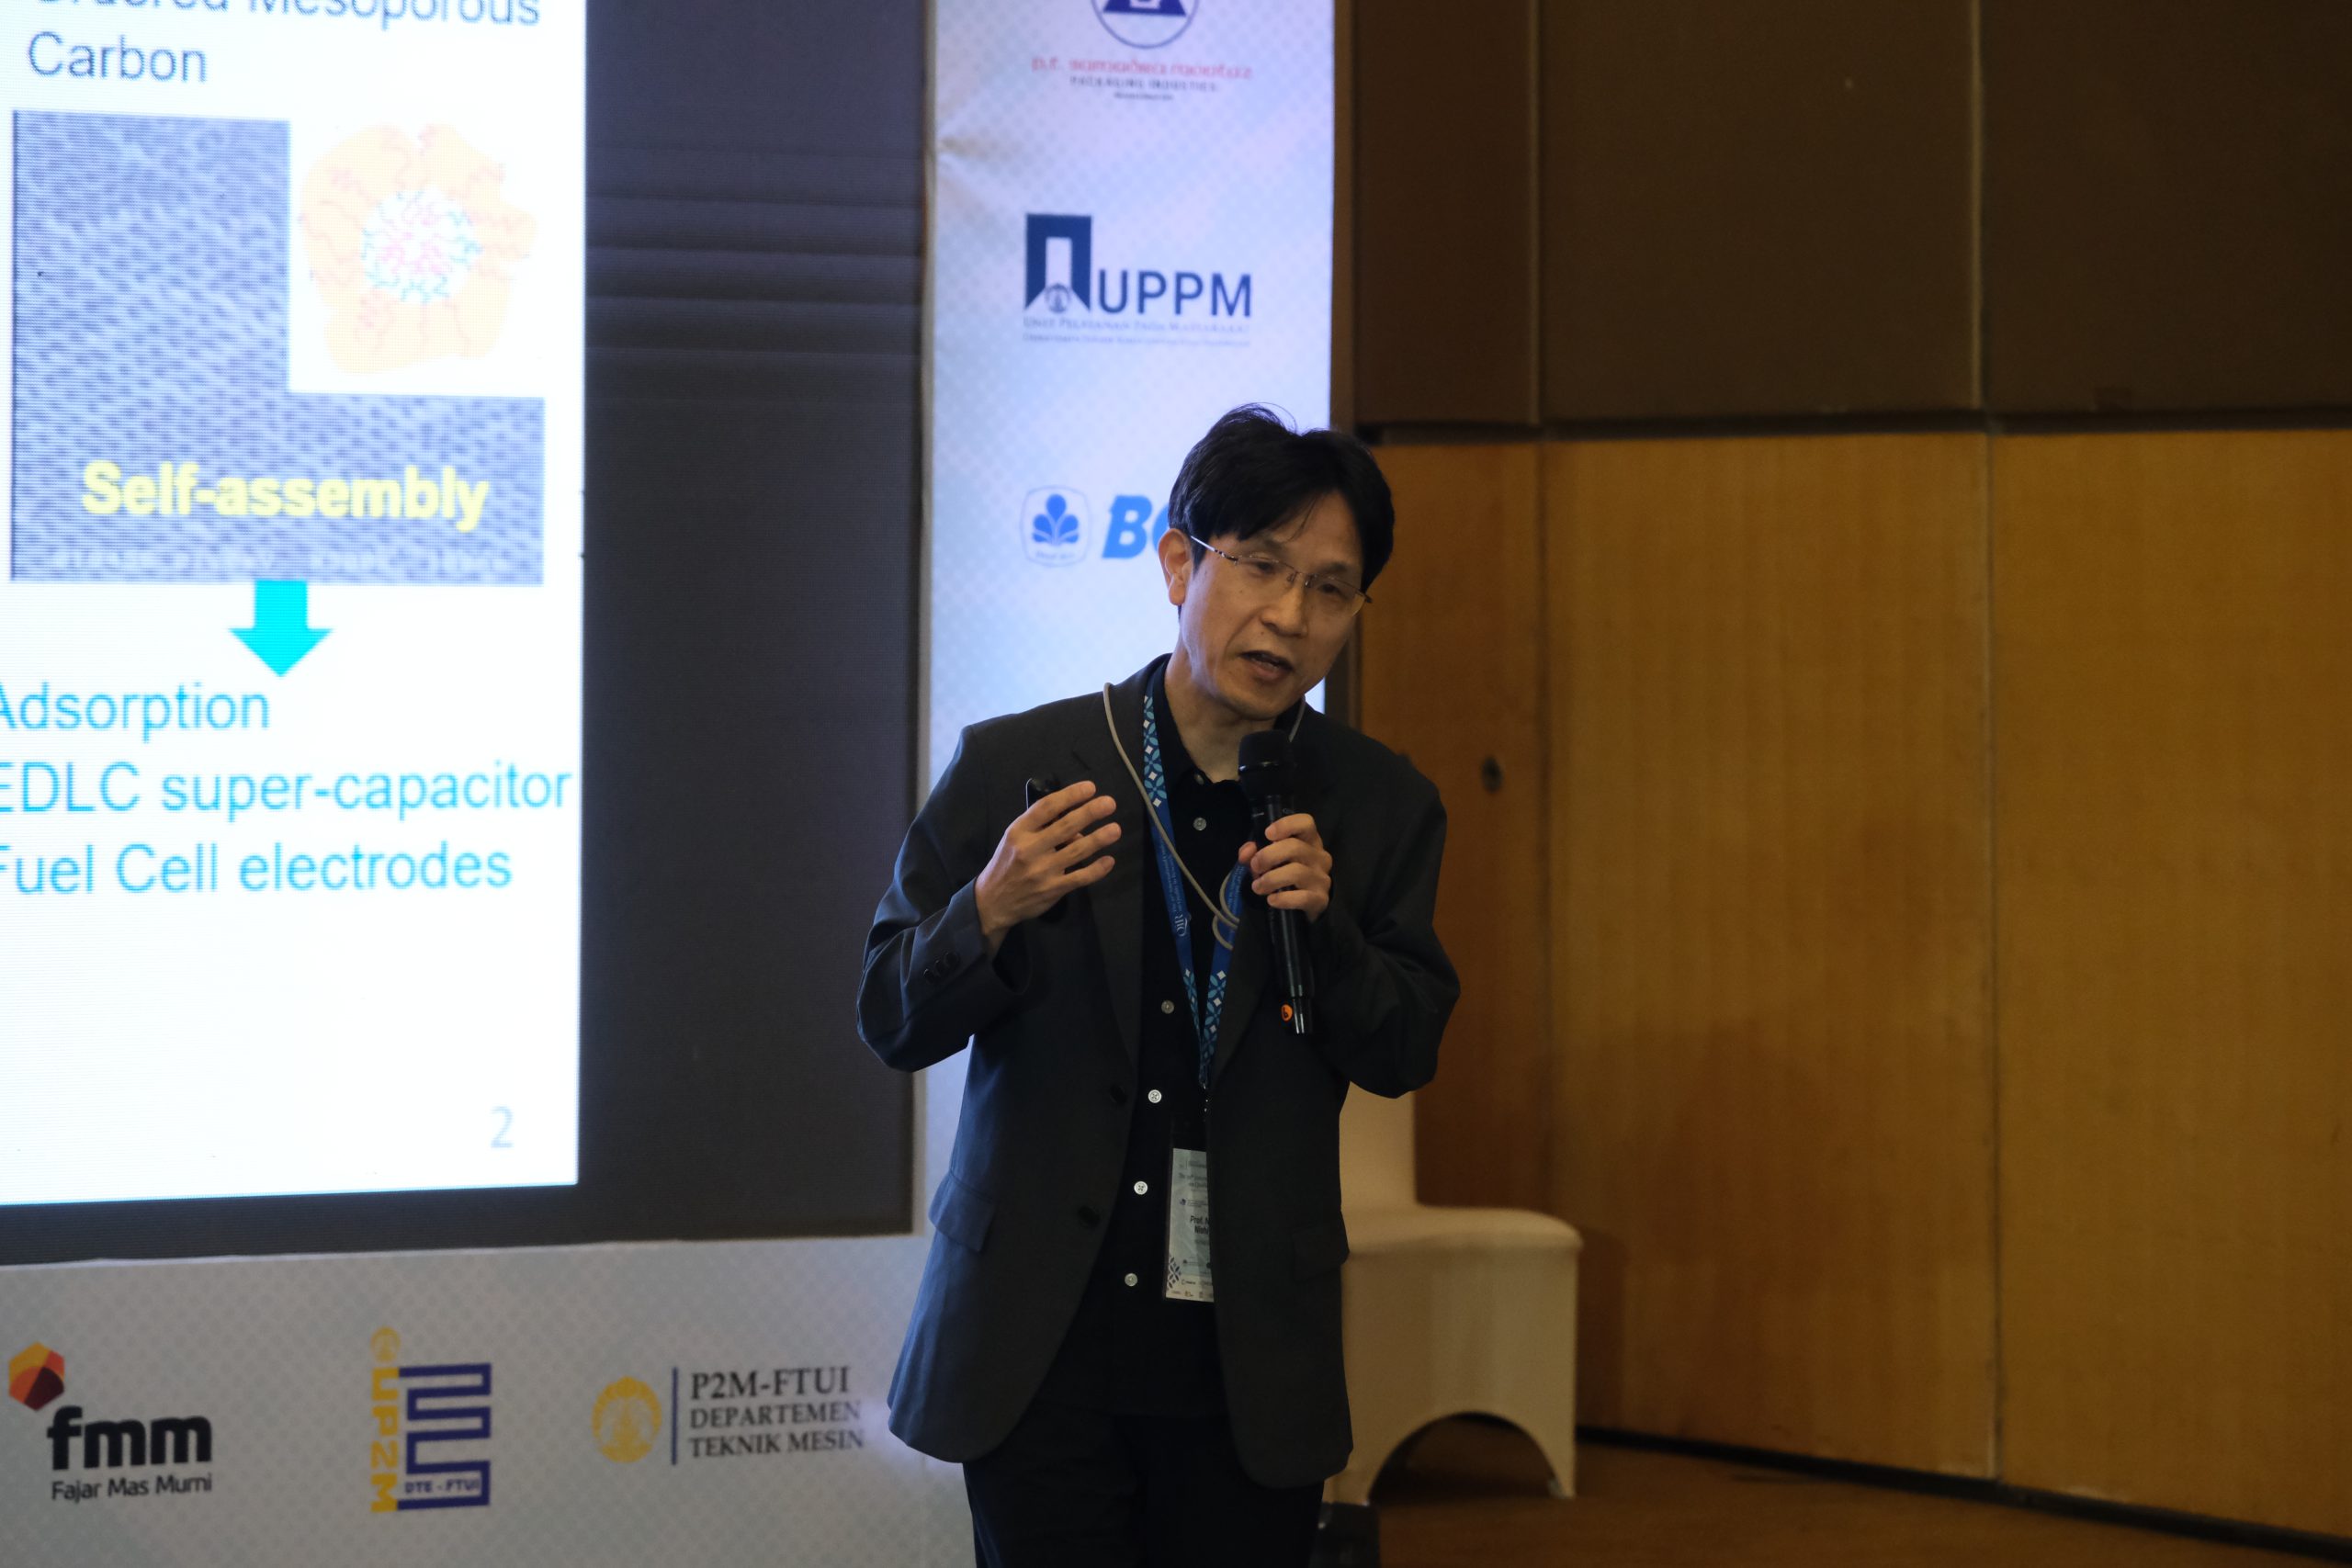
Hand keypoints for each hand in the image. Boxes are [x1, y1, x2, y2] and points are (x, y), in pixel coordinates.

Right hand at [975, 780, 1118, 954]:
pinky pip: (1080, 877)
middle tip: (1109, 803)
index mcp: (1019, 831)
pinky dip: (1097, 869)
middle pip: (1066, 826)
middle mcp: (1030, 849)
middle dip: (1090, 812)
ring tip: (1115, 829)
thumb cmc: (1007, 864)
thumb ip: (1040, 828)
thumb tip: (1074, 822)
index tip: (1090, 788)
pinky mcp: (1052, 890)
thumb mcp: (1014, 839)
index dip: (1070, 795)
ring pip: (1077, 851)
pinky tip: (1109, 860)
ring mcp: (1042, 871)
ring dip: (1099, 838)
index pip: (1047, 808)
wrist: (993, 902)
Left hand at [1242, 812, 1330, 922]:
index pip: (1306, 822)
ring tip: (1258, 887)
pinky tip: (1271, 900)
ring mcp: (1322, 878)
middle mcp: (1319, 856)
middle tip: (1255, 866)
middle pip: (1295, 847)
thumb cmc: (1284, 874)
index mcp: (1309, 840)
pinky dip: (1283, 899)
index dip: (1286, 825)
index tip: (1267, 834)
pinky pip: (1302, 897)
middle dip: (1268, 856)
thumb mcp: (1268, 860)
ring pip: (1297, 872)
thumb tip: (1246, 852)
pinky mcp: (1321, 899)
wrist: (1301, 905)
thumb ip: (1254, 852)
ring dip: (1271, 879)